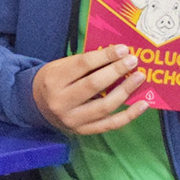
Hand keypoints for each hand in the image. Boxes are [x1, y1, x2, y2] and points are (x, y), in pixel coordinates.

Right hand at [31, 46, 148, 134]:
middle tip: (133, 61)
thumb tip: (117, 56)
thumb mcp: (61, 66)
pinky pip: (110, 124)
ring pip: (104, 106)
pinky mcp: (83, 130)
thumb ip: (85, 63)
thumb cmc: (53, 81)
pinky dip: (128, 115)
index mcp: (53, 80)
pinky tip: (142, 105)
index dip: (105, 56)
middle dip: (117, 71)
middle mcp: (61, 102)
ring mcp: (72, 119)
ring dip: (125, 90)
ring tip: (139, 78)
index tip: (123, 49)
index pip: (83, 65)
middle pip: (94, 85)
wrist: (36, 106)